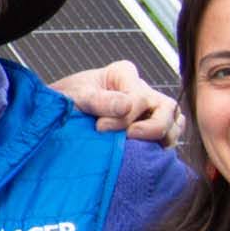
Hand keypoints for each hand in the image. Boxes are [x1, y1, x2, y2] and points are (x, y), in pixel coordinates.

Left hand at [54, 59, 180, 143]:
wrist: (55, 117)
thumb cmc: (64, 102)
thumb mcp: (76, 96)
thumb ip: (99, 100)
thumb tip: (126, 107)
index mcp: (123, 74)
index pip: (138, 96)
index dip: (124, 115)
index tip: (100, 127)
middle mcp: (141, 90)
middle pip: (167, 108)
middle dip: (153, 127)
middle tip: (129, 137)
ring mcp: (149, 110)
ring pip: (174, 123)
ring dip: (163, 138)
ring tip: (142, 150)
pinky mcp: (149, 128)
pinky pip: (169, 136)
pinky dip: (163, 146)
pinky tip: (147, 156)